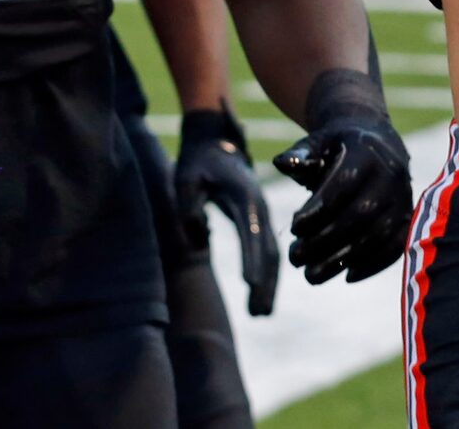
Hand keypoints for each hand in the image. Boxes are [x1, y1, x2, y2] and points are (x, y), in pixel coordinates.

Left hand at [177, 108, 280, 315]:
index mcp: (244, 195)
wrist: (215, 143)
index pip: (250, 230)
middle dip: (265, 281)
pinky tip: (262, 298)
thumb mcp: (186, 178)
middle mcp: (260, 206)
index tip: (250, 285)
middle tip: (258, 313)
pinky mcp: (259, 221)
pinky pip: (267, 251)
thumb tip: (199, 236)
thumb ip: (188, 205)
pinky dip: (268, 275)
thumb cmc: (197, 162)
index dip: (251, 258)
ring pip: (272, 253)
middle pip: (268, 248)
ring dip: (269, 284)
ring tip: (260, 314)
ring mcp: (263, 214)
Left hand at [273, 116, 412, 285]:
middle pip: (361, 213)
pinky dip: (373, 265)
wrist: (378, 145)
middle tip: (296, 258)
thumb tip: (281, 163)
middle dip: (325, 240)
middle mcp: (391, 174)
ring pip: (378, 234)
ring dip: (343, 259)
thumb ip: (300, 154)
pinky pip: (395, 246)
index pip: (346, 182)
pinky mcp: (408, 219)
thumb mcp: (319, 142)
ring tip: (311, 274)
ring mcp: (403, 198)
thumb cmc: (339, 147)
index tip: (293, 228)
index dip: (320, 208)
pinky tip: (346, 276)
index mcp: (367, 151)